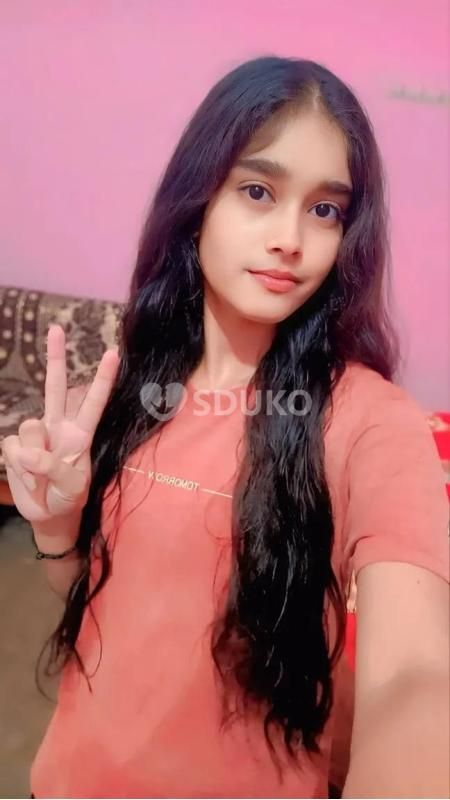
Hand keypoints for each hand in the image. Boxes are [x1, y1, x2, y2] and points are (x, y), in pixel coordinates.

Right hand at [1, 325, 119, 523]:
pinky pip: (11, 447)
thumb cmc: (69, 497)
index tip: (113, 353)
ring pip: (29, 427)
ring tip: (42, 476)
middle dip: (56, 357)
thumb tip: (25, 449)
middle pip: (56, 386)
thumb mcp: (71, 486)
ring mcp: (36, 435)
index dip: (102, 379)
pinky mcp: (15, 446)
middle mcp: (59, 426)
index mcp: (81, 433)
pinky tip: (27, 477)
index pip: (94, 401)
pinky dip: (18, 466)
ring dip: (32, 455)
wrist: (49, 515)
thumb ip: (52, 466)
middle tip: (58, 328)